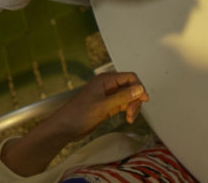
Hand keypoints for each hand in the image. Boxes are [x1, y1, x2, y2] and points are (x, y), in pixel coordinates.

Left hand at [0, 72, 148, 175]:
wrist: (63, 129)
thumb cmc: (77, 115)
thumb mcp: (102, 106)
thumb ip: (122, 97)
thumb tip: (139, 89)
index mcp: (105, 80)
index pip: (130, 77)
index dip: (139, 87)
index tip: (144, 99)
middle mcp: (108, 86)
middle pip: (130, 88)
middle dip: (135, 100)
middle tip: (132, 113)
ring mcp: (107, 97)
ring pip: (128, 97)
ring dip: (132, 106)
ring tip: (129, 118)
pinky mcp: (107, 106)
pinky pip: (123, 104)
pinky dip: (127, 110)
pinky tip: (127, 117)